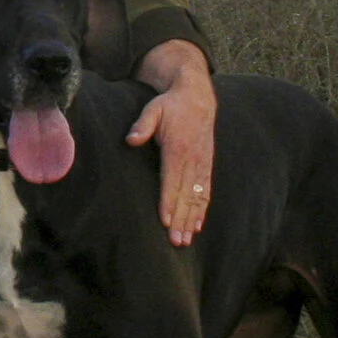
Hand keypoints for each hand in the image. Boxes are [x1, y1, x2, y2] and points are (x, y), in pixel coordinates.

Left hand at [126, 39, 216, 247]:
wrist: (197, 97)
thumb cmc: (170, 106)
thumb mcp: (154, 109)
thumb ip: (142, 125)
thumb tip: (130, 139)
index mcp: (178, 149)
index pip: (172, 181)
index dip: (169, 202)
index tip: (166, 221)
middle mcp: (193, 160)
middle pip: (186, 195)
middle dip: (181, 219)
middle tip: (176, 241)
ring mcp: (202, 164)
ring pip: (197, 198)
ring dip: (191, 220)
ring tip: (185, 240)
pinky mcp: (206, 166)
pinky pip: (205, 192)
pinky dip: (202, 210)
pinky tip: (198, 226)